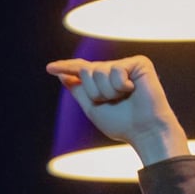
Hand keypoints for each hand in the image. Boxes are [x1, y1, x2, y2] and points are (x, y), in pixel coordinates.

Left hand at [46, 55, 189, 164]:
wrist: (145, 130)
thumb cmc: (121, 123)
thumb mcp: (92, 108)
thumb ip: (79, 91)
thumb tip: (63, 76)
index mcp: (102, 81)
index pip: (80, 70)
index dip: (65, 67)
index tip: (49, 68)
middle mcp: (113, 70)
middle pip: (86, 70)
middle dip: (93, 91)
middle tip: (111, 101)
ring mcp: (126, 65)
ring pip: (98, 71)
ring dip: (107, 91)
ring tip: (123, 98)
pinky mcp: (139, 62)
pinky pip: (116, 69)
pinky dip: (120, 86)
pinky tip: (133, 90)